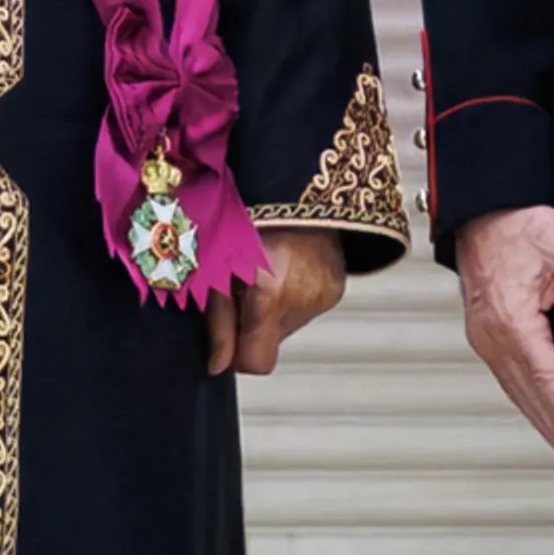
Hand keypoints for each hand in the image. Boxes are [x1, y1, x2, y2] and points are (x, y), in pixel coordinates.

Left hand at [209, 227, 343, 375]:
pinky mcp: (336, 290)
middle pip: (269, 344)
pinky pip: (305, 309)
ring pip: (286, 327)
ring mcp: (323, 297)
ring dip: (271, 311)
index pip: (256, 363)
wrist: (294, 187)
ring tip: (265, 273)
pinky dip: (292, 297)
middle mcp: (303, 301)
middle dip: (252, 326)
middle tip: (242, 289)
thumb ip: (219, 323)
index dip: (237, 356)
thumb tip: (217, 367)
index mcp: (271, 294)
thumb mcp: (218, 267)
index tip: (226, 337)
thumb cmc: (247, 217)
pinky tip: (285, 269)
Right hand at [454, 205, 553, 474]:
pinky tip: (540, 412)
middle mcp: (493, 335)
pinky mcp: (486, 334)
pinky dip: (527, 402)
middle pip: (528, 395)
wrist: (480, 211)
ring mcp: (486, 337)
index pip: (545, 377)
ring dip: (540, 422)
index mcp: (512, 319)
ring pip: (516, 391)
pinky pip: (508, 378)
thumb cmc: (515, 223)